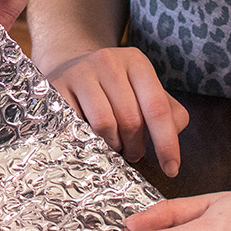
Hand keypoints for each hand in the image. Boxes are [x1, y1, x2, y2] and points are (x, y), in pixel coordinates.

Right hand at [47, 47, 187, 175]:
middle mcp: (109, 61)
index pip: (158, 108)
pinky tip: (90, 138)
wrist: (69, 66)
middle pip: (131, 119)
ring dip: (112, 146)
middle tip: (132, 153)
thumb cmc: (113, 88)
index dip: (166, 143)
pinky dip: (87, 140)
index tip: (171, 169)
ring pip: (105, 125)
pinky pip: (77, 125)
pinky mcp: (57, 86)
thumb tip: (172, 135)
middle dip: (136, 146)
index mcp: (136, 62)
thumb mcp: (144, 91)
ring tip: (113, 146)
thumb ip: (168, 112)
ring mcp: (81, 72)